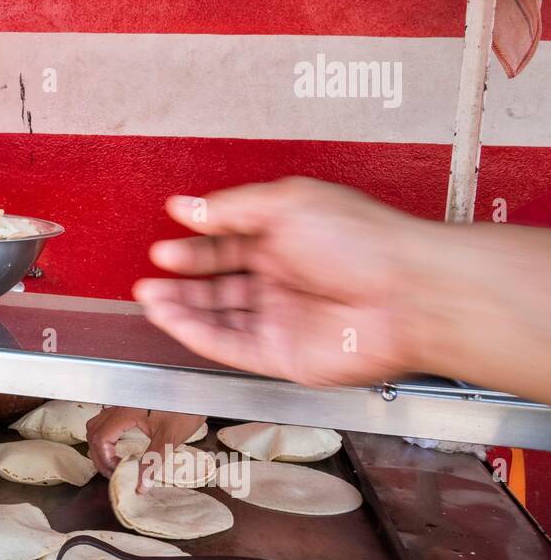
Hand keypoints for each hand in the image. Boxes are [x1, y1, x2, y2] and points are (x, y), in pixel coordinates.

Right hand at [86, 407, 205, 488]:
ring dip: (100, 445)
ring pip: (97, 425)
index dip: (104, 459)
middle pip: (94, 432)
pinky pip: (106, 421)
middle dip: (99, 456)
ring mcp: (123, 404)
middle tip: (114, 472)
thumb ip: (153, 461)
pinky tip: (119, 447)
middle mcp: (120, 406)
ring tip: (114, 461)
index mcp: (126, 412)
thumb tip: (141, 485)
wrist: (196, 393)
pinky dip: (106, 436)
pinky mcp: (129, 406)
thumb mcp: (169, 438)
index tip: (119, 471)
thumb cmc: (184, 409)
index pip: (100, 438)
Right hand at [133, 177, 427, 388]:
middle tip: (152, 274)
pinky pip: (229, 346)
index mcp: (286, 238)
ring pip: (219, 317)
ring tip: (150, 296)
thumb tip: (186, 206)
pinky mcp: (282, 355)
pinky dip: (196, 334)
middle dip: (182, 279)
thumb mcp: (286, 204)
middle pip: (219, 282)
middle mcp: (283, 279)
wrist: (407, 294)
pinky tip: (172, 318)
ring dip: (181, 307)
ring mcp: (282, 319)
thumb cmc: (365, 241)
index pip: (228, 242)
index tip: (166, 242)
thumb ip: (230, 208)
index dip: (195, 243)